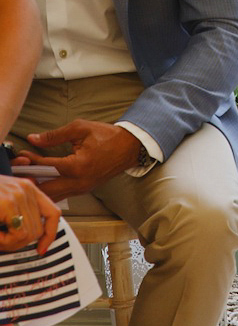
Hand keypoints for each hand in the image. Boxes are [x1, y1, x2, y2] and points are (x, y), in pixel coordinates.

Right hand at [0, 177, 59, 253]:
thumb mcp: (3, 207)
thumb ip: (18, 217)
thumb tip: (35, 240)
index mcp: (28, 189)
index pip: (53, 213)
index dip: (50, 234)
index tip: (41, 248)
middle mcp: (27, 189)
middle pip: (38, 230)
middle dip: (19, 243)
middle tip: (3, 241)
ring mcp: (19, 195)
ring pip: (28, 234)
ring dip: (9, 243)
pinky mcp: (9, 203)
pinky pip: (17, 234)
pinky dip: (4, 241)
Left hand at [18, 121, 143, 199]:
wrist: (128, 148)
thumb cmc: (107, 137)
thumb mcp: (80, 129)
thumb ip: (55, 135)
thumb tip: (34, 139)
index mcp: (78, 166)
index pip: (46, 166)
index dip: (31, 160)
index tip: (22, 154)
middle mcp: (78, 182)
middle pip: (45, 188)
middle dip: (30, 179)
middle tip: (20, 170)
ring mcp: (81, 189)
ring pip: (52, 196)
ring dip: (39, 187)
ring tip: (29, 175)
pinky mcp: (82, 191)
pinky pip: (60, 195)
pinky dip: (49, 189)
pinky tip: (42, 181)